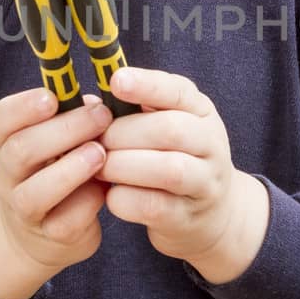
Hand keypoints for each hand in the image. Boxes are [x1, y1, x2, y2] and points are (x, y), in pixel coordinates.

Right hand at [0, 89, 111, 298]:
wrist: (39, 233)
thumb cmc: (56, 169)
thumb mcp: (55, 139)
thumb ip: (73, 117)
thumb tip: (100, 102)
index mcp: (8, 140)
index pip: (1, 119)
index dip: (23, 107)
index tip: (52, 97)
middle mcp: (9, 174)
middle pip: (20, 150)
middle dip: (64, 130)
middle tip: (101, 116)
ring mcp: (25, 208)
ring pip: (36, 192)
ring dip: (71, 169)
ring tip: (100, 153)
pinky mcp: (51, 235)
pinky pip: (66, 221)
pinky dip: (88, 203)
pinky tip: (106, 189)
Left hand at [93, 67, 269, 281]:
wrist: (211, 214)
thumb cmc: (175, 158)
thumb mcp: (164, 126)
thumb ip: (132, 111)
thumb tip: (89, 104)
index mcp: (201, 112)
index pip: (179, 91)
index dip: (147, 85)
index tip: (116, 81)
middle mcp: (211, 144)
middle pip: (171, 130)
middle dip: (125, 133)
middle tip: (98, 140)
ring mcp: (205, 183)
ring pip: (168, 170)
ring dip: (124, 166)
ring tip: (100, 167)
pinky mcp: (188, 217)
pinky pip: (154, 207)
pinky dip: (125, 199)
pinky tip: (110, 194)